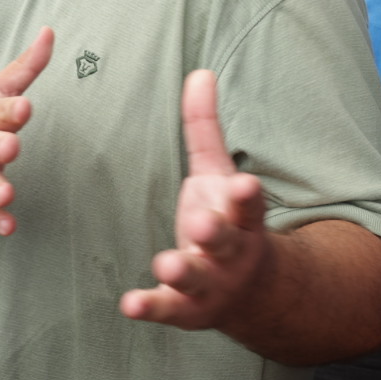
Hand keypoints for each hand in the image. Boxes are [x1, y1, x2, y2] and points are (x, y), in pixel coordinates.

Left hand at [120, 69, 269, 330]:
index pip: (249, 204)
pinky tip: (129, 303)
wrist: (251, 291)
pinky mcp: (186, 307)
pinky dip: (151, 306)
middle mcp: (231, 251)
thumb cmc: (226, 218)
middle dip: (214, 232)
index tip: (244, 185)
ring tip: (166, 263)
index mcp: (242, 217)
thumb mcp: (218, 173)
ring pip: (198, 278)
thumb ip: (204, 127)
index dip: (246, 196)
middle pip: (225, 240)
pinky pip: (168, 308)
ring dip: (182, 271)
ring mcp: (211, 282)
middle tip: (201, 223)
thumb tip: (200, 72)